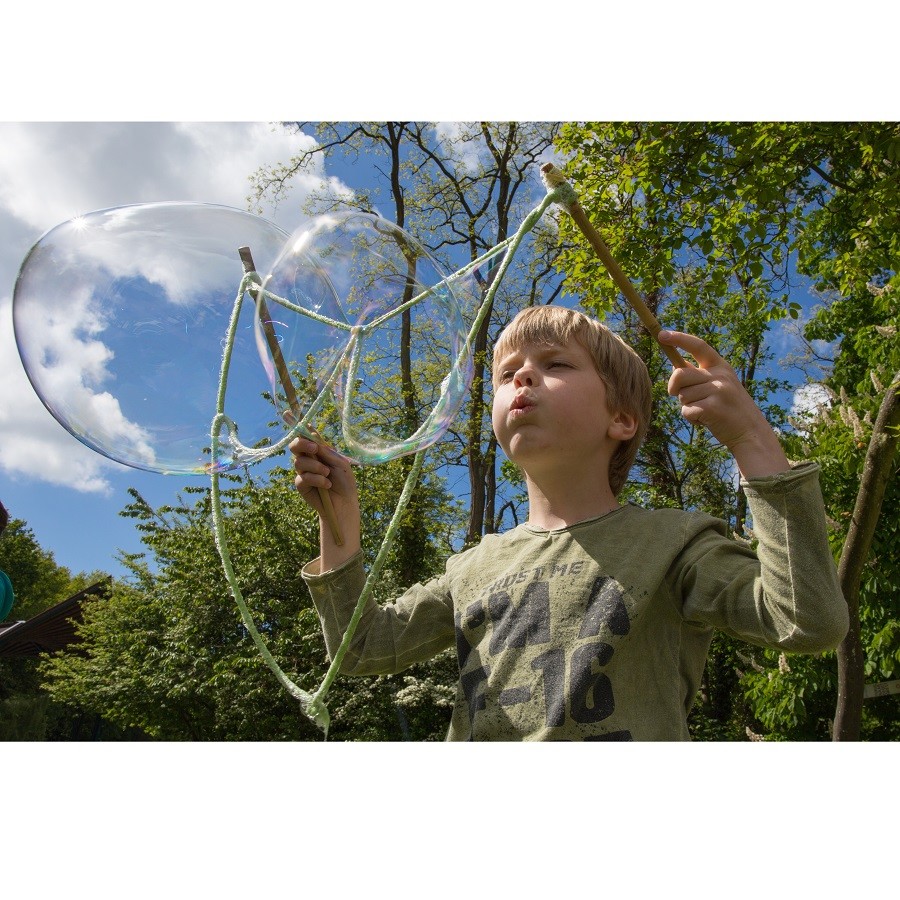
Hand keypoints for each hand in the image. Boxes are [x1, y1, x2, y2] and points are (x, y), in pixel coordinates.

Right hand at [289, 437, 360, 566]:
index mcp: (319, 451)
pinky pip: (303, 477)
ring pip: (299, 462)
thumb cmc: (345, 482)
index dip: (297, 425)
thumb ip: (327, 453)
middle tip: (314, 448)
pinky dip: (316, 480)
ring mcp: (304, 472)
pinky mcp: (301, 485)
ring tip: (328, 474)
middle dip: (302, 444)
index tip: (287, 413)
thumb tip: (314, 441)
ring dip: (316, 466)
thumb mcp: (340, 464)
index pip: (306, 436)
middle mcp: (309, 459)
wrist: (345, 503)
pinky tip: (327, 485)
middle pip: (295, 446)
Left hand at [657, 330, 789, 477]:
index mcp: (721, 366)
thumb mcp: (719, 386)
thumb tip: (675, 368)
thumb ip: (698, 376)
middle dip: (674, 388)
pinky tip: (707, 421)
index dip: (679, 338)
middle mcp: (721, 375)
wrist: (750, 432)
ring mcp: (719, 390)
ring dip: (688, 407)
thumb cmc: (728, 409)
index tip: (662, 334)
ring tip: (706, 411)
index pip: (698, 345)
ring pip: (682, 396)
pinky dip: (692, 419)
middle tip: (683, 398)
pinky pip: (686, 411)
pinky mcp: (713, 407)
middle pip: (679, 375)